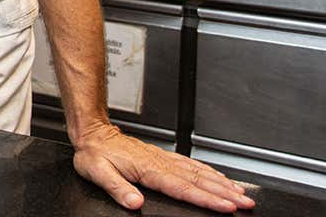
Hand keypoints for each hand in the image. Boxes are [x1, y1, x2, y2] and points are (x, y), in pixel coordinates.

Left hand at [72, 122, 253, 211]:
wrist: (93, 132)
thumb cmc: (94, 153)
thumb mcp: (98, 172)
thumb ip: (118, 188)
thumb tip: (135, 203)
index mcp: (148, 169)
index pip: (183, 188)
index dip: (206, 199)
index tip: (226, 206)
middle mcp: (160, 163)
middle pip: (198, 180)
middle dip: (224, 193)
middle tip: (246, 203)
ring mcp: (163, 158)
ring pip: (199, 172)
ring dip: (222, 183)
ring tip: (241, 193)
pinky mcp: (162, 156)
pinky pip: (191, 164)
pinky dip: (209, 171)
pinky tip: (218, 177)